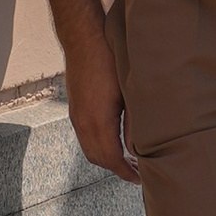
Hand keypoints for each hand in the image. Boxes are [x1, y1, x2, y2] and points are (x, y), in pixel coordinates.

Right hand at [63, 23, 140, 182]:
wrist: (84, 37)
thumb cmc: (110, 59)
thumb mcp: (129, 92)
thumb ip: (133, 123)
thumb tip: (140, 147)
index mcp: (98, 122)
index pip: (112, 159)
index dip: (127, 172)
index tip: (140, 177)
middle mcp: (83, 123)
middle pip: (99, 159)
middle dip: (117, 168)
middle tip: (137, 170)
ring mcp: (76, 116)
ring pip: (90, 149)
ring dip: (107, 157)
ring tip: (127, 157)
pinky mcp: (74, 108)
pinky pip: (84, 137)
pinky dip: (98, 145)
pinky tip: (113, 138)